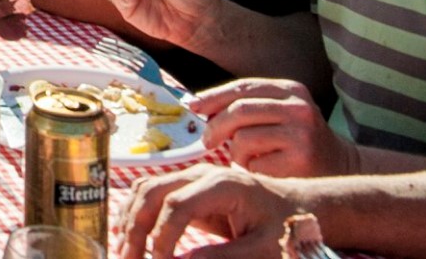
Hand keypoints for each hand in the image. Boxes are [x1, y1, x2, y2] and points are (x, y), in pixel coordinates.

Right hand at [123, 165, 305, 258]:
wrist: (302, 207)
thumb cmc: (288, 228)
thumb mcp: (264, 249)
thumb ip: (222, 257)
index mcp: (223, 185)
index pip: (177, 205)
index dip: (161, 236)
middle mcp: (202, 175)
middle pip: (153, 192)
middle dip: (135, 227)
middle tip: (127, 258)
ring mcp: (194, 179)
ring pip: (147, 190)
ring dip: (130, 219)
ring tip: (123, 250)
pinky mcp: (190, 190)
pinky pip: (155, 195)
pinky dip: (138, 213)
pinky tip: (130, 235)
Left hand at [193, 79, 359, 178]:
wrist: (343, 170)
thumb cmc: (299, 141)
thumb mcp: (280, 112)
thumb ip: (247, 106)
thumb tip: (196, 104)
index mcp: (291, 89)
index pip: (242, 88)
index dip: (212, 97)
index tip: (192, 107)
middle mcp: (298, 107)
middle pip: (238, 111)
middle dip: (215, 126)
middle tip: (207, 141)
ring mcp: (301, 133)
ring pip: (243, 139)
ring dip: (236, 154)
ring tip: (248, 159)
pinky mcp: (300, 161)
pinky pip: (255, 164)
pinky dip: (251, 170)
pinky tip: (264, 171)